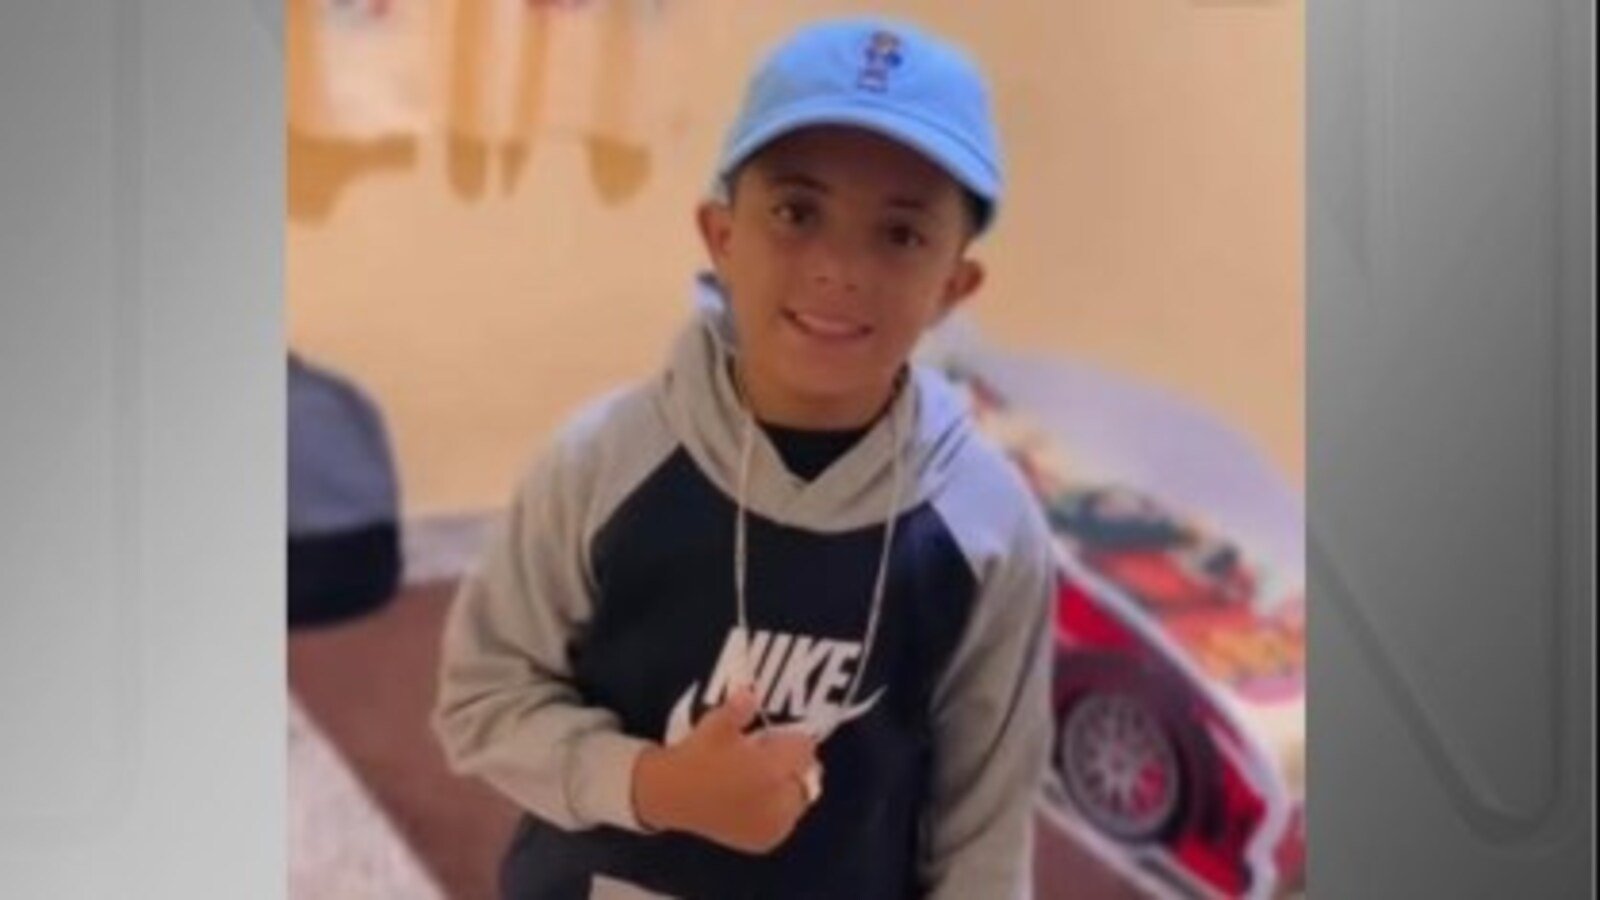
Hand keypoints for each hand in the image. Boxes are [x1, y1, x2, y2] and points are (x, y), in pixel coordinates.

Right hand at [631, 687, 819, 853]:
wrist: (669, 795)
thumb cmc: (696, 756)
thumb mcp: (717, 724)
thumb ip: (741, 708)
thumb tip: (752, 692)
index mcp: (772, 770)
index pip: (805, 749)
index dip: (792, 739)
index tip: (775, 735)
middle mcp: (779, 802)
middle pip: (808, 776)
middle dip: (793, 764)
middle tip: (770, 756)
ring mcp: (773, 826)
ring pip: (798, 800)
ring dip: (788, 787)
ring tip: (762, 777)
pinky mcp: (763, 841)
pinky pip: (784, 822)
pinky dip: (778, 810)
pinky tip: (757, 799)